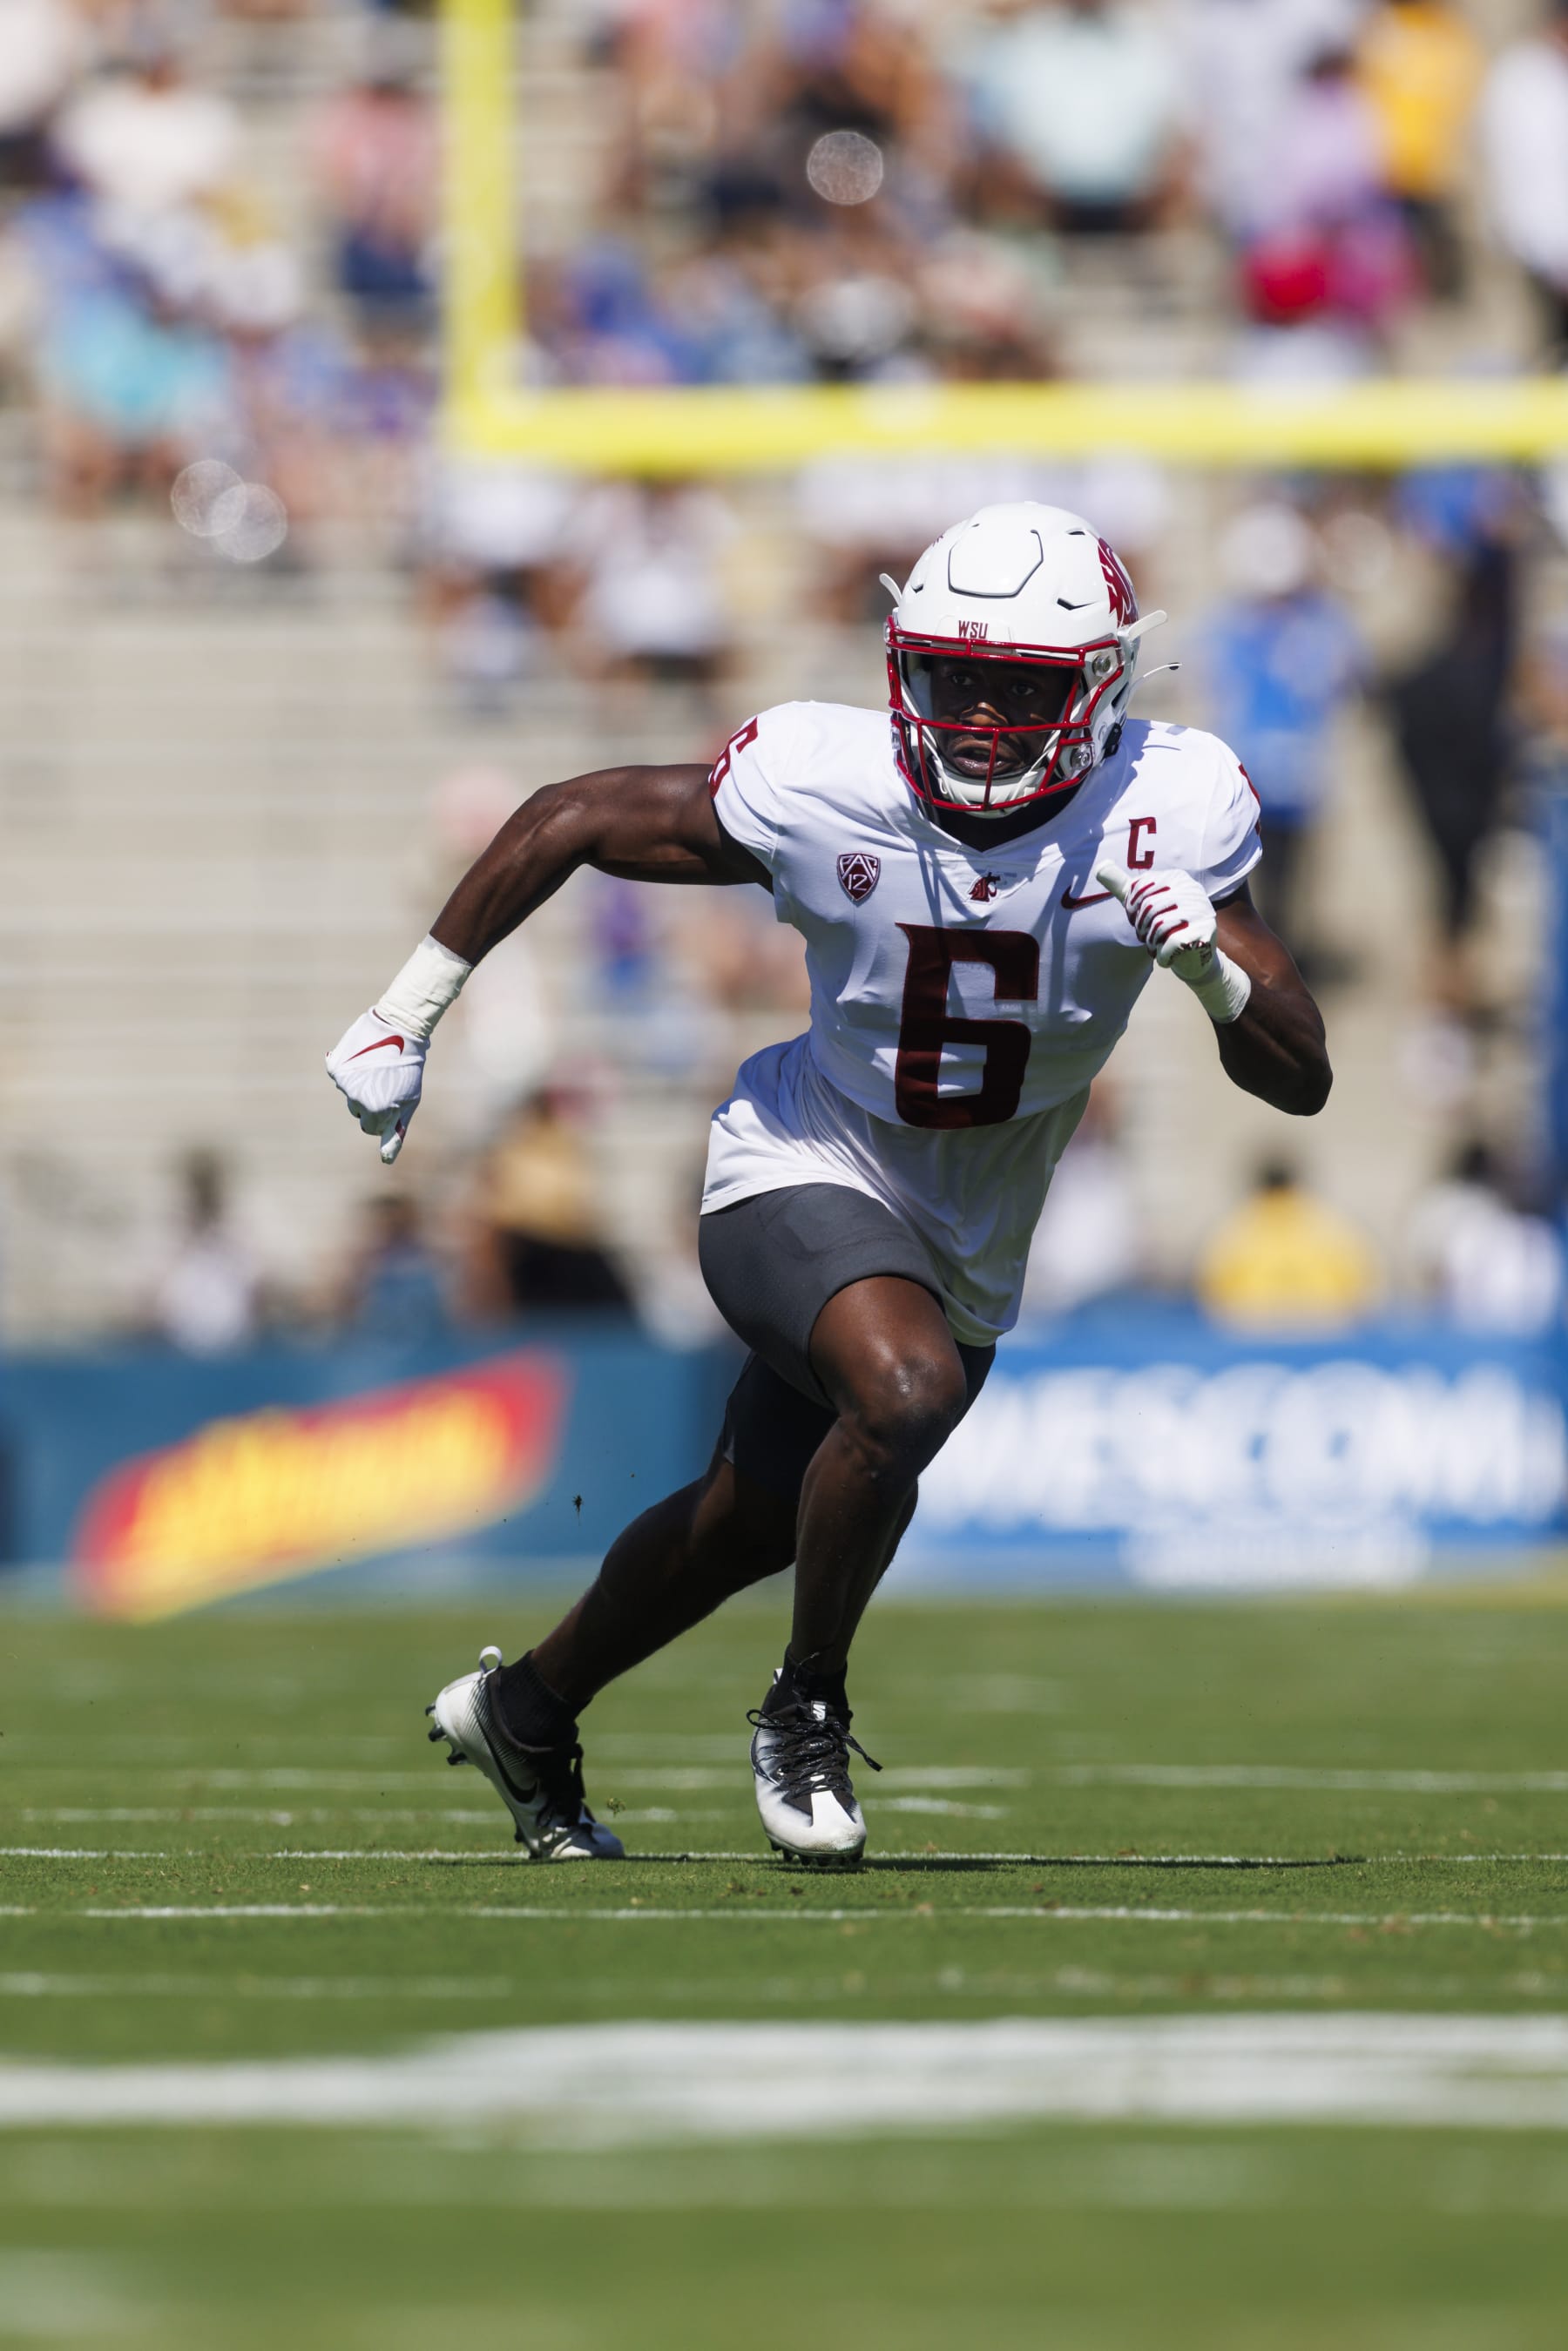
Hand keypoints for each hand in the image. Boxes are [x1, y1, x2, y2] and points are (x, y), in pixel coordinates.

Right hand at [325, 1009, 427, 1165]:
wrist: (399, 1028)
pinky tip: (364, 1058)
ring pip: (350, 1095)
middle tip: (385, 1082)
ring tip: (377, 1067)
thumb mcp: (409, 1101)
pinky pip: (341, 1077)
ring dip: (361, 1086)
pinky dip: (350, 1070)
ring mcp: (345, 1084)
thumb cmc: (409, 1068)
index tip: (390, 1100)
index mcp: (377, 1112)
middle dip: (369, 1102)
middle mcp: (358, 1100)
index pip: (370, 1128)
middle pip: (358, 1112)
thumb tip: (385, 1160)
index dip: (382, 1115)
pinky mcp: (336, 1068)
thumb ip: (395, 1130)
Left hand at [1095, 858, 1250, 1024]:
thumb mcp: (1143, 904)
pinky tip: (1168, 957)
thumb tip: (1100, 867)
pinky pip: (1172, 943)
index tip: (1136, 918)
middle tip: (1148, 935)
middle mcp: (1192, 890)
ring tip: (1158, 945)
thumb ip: (1124, 887)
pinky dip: (1163, 956)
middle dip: (1141, 927)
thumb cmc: (1165, 926)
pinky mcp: (1205, 932)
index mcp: (1177, 878)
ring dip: (1152, 942)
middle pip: (1149, 907)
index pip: (1141, 887)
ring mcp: (1201, 910)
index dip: (1132, 908)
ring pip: (1159, 925)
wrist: (1193, 957)